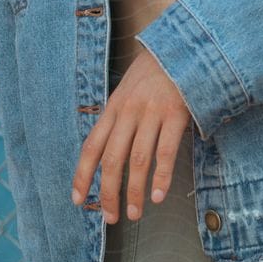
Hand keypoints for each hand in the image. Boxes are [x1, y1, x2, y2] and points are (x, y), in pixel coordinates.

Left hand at [70, 46, 191, 222]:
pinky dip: (161, 176)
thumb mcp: (129, 90)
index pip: (91, 146)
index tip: (77, 199)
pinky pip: (166, 151)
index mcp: (113, 107)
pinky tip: (159, 195)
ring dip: (135, 191)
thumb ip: (119, 117)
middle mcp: (128, 111)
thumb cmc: (157, 71)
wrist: (185, 44)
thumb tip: (108, 151)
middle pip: (111, 159)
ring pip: (137, 160)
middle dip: (108, 192)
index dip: (82, 174)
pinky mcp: (176, 113)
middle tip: (110, 217)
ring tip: (136, 213)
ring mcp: (152, 112)